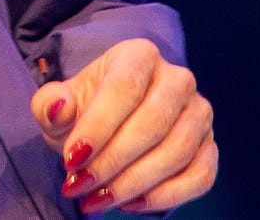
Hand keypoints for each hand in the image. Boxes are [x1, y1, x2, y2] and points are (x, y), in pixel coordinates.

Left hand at [31, 38, 216, 214]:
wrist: (111, 125)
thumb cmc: (83, 111)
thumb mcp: (57, 104)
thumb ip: (49, 105)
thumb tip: (59, 107)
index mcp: (138, 56)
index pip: (123, 88)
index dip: (98, 127)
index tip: (72, 159)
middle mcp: (177, 79)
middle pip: (153, 122)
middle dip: (114, 161)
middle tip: (81, 185)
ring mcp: (199, 112)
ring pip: (177, 151)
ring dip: (136, 183)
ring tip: (100, 199)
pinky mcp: (210, 146)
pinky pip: (201, 175)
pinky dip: (167, 196)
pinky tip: (131, 204)